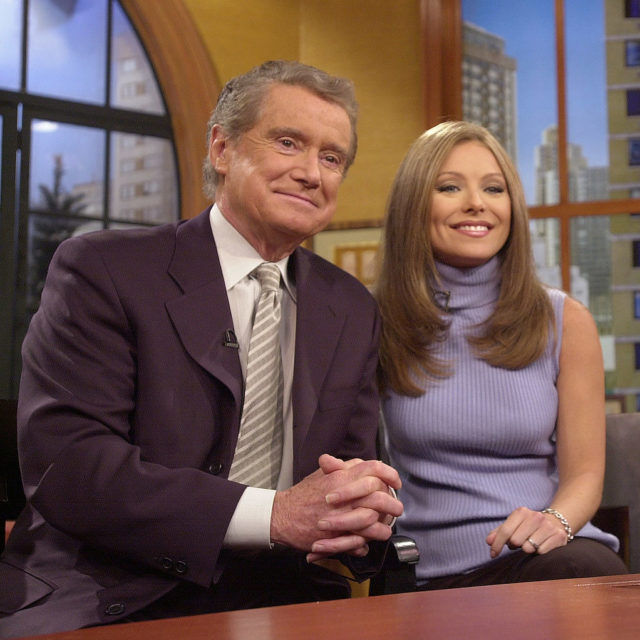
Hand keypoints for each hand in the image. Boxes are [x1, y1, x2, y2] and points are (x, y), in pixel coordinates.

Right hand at [270, 454, 401, 559]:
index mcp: (343, 476)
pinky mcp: (340, 535)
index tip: (395, 481)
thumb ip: (343, 468)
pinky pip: (364, 539)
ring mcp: (344, 515)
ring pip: (377, 521)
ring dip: (385, 524)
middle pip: (381, 495)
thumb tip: (362, 465)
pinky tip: (370, 540)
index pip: (375, 468)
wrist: (284, 515)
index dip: (389, 474)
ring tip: (386, 525)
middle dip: (393, 502)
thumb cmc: (304, 494)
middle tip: (397, 507)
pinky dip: (370, 540)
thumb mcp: (322, 474)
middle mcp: (346, 494)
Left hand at [486, 506, 568, 556]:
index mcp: (522, 512)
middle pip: (516, 541)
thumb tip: (488, 542)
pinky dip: (538, 552)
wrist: (555, 522)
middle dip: (514, 545)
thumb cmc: (528, 526)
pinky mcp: (559, 536)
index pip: (505, 531)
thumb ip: (499, 532)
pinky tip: (540, 545)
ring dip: (526, 549)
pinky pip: (542, 552)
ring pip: (529, 548)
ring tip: (529, 543)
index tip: (493, 554)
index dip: (497, 544)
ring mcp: (548, 526)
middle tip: (518, 543)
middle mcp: (536, 517)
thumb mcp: (513, 525)